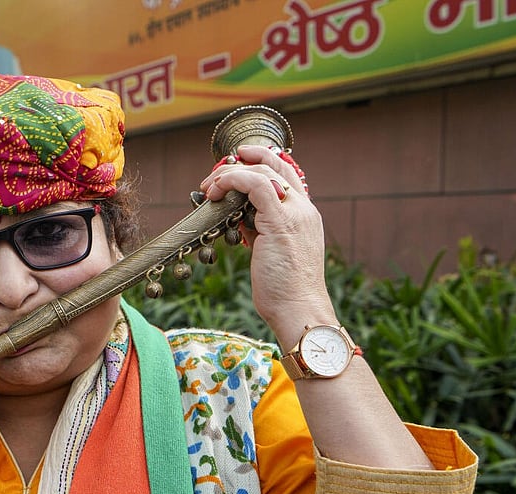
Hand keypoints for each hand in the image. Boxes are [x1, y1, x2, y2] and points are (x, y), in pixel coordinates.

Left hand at [199, 145, 335, 348]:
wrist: (299, 309)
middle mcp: (303, 209)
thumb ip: (259, 231)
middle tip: (215, 176)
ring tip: (210, 187)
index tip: (237, 162)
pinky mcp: (281, 221)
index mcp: (305, 215)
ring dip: (230, 174)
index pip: (286, 175)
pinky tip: (216, 192)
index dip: (262, 162)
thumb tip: (240, 221)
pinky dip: (232, 181)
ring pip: (262, 172)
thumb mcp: (269, 252)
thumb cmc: (284, 290)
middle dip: (241, 163)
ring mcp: (295, 213)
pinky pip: (255, 185)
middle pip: (275, 166)